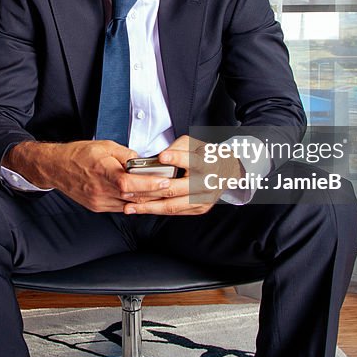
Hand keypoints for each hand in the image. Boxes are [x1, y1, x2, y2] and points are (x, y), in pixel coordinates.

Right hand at [4, 140, 174, 212]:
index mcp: (102, 172)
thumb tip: (141, 161)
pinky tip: (142, 197)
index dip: (149, 184)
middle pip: (133, 196)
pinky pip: (120, 207)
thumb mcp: (104, 145)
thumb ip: (125, 154)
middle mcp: (100, 190)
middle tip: (170, 186)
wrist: (56, 167)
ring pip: (128, 204)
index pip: (130, 184)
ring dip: (145, 199)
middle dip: (154, 192)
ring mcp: (99, 201)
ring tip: (160, 192)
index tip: (164, 181)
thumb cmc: (78, 154)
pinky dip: (132, 202)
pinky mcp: (97, 207)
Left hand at [121, 135, 242, 215]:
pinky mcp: (199, 209)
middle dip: (149, 190)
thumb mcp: (194, 144)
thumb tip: (158, 159)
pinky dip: (156, 211)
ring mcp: (202, 199)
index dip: (177, 158)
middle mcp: (206, 183)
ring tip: (129, 206)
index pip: (192, 161)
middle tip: (128, 189)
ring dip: (148, 207)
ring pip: (172, 205)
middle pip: (175, 188)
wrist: (228, 171)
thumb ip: (177, 148)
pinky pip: (174, 212)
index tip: (162, 156)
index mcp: (206, 164)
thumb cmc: (205, 155)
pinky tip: (141, 209)